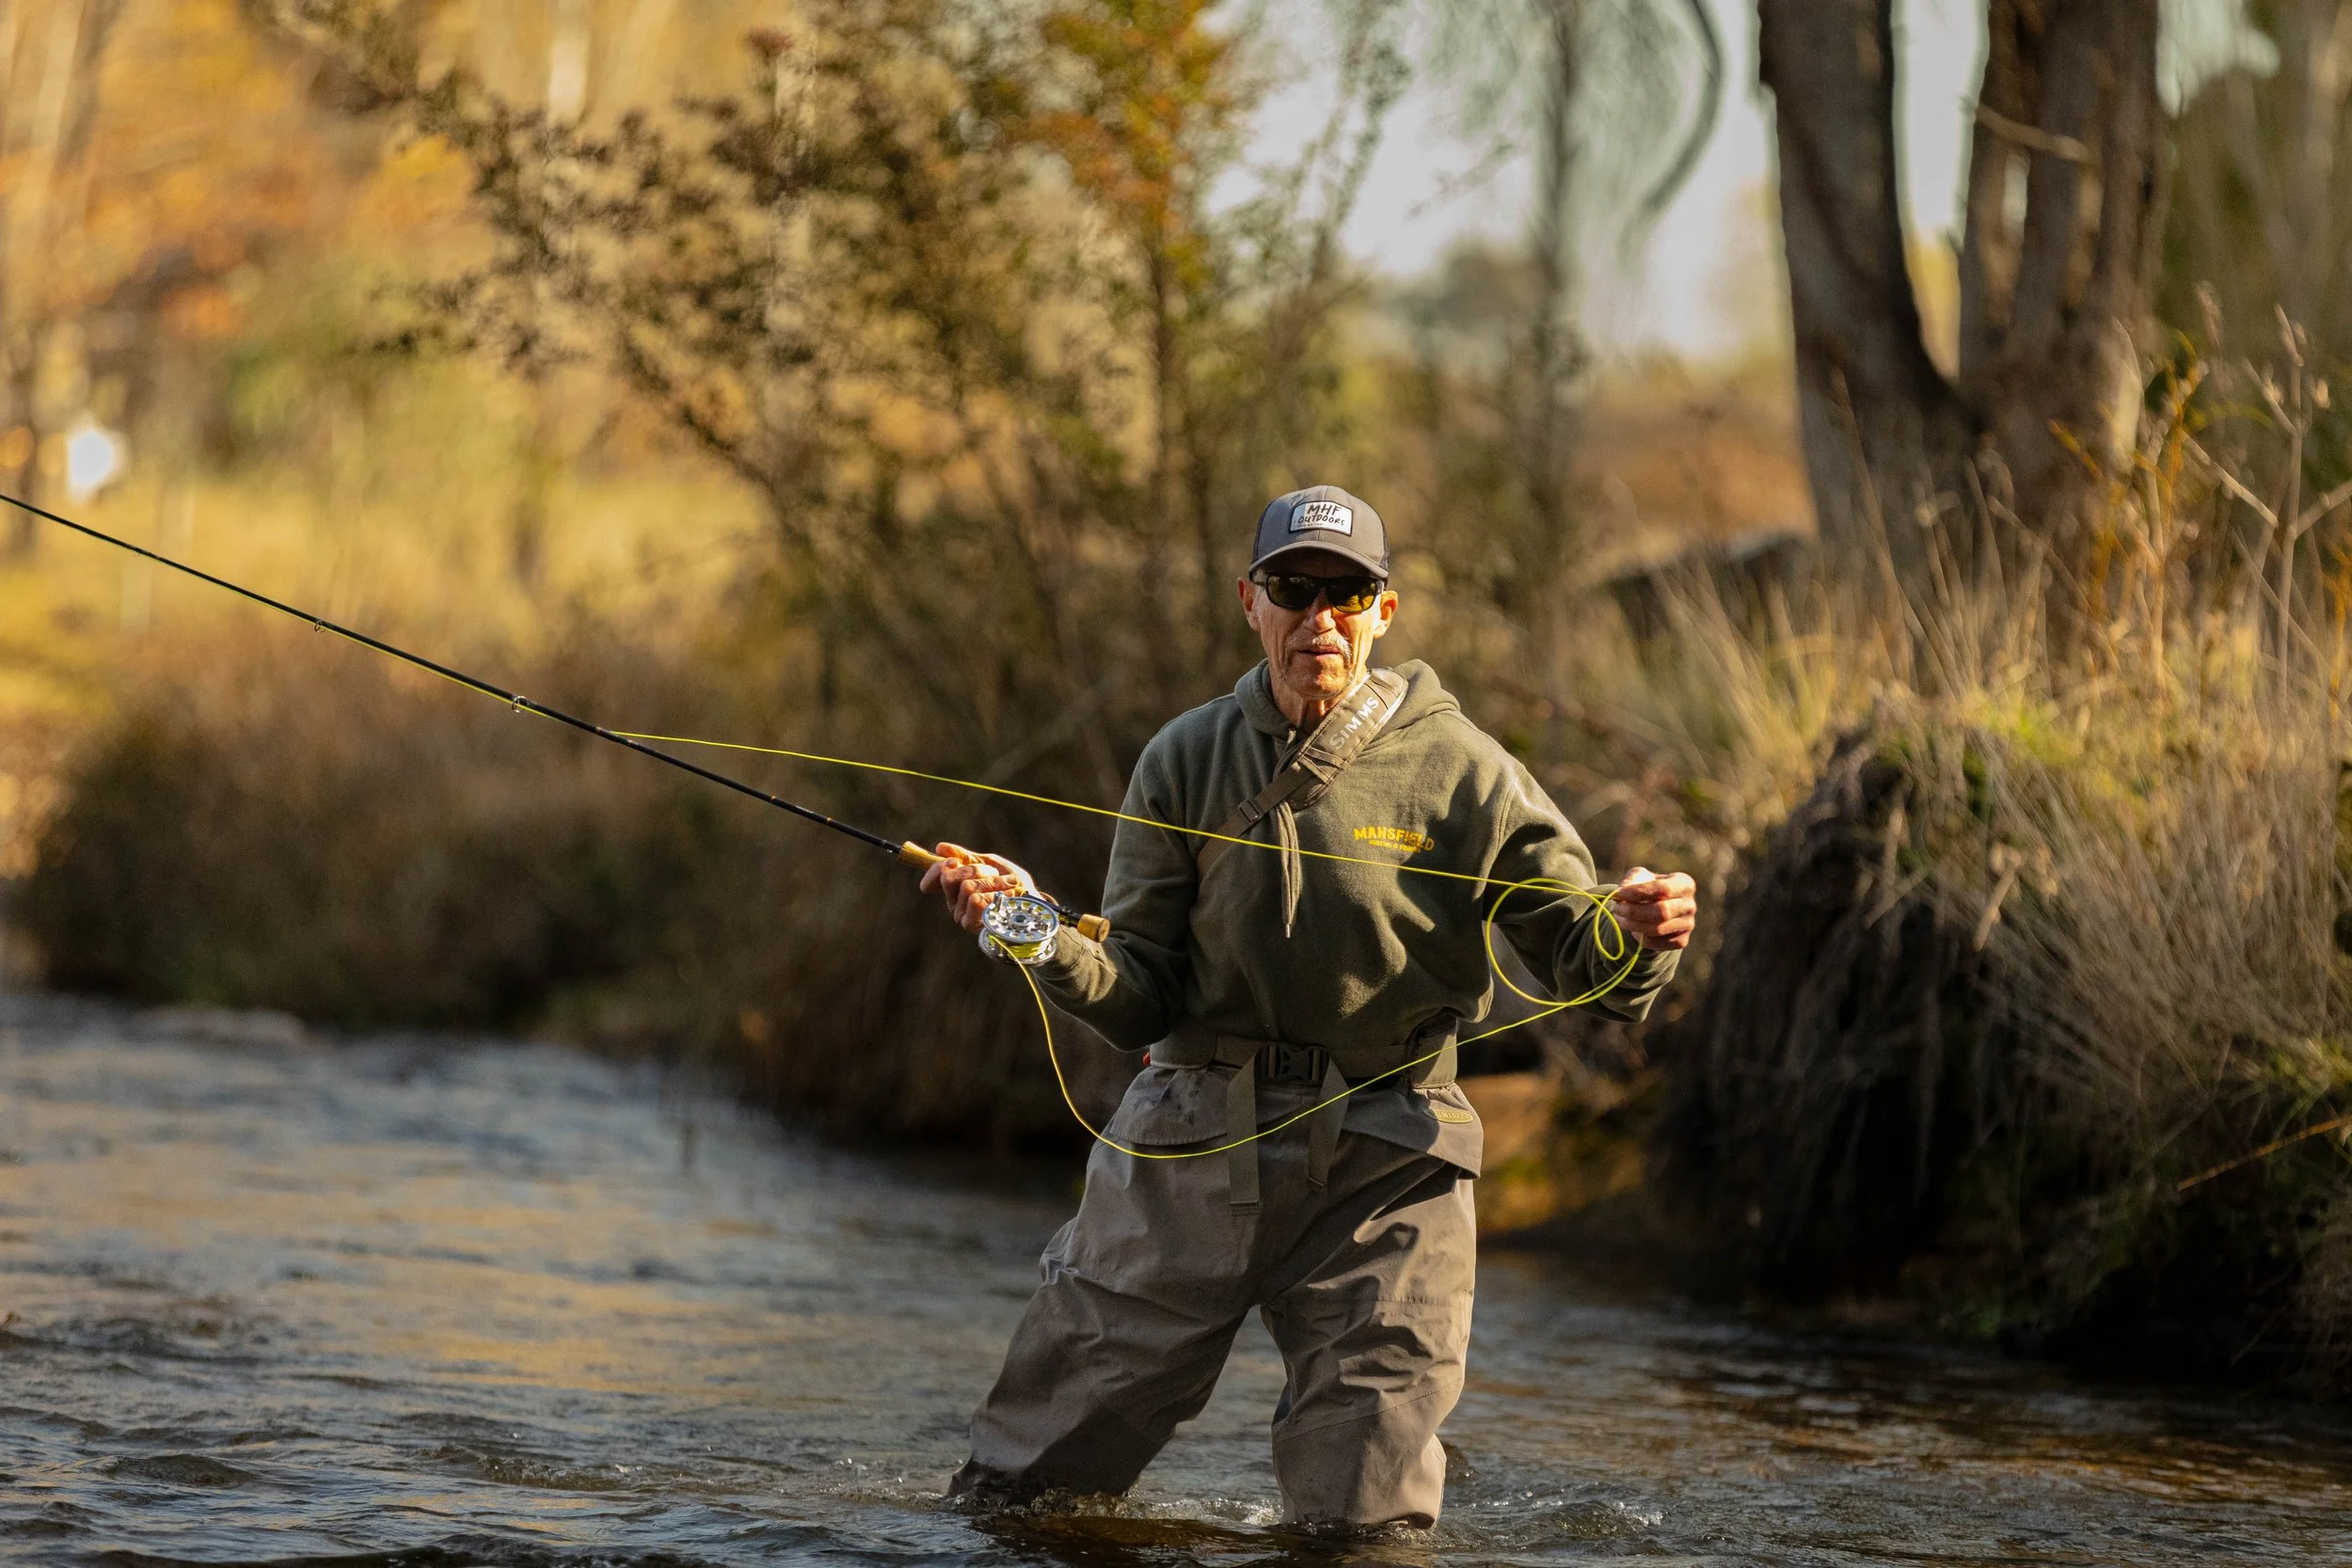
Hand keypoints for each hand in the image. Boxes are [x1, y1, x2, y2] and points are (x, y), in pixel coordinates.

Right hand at [919, 841, 1033, 934]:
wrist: (1033, 902)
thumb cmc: (1012, 883)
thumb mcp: (990, 864)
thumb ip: (966, 857)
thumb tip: (939, 848)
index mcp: (956, 889)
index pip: (934, 877)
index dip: (940, 867)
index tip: (954, 861)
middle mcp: (954, 904)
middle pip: (949, 878)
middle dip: (974, 870)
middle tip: (994, 873)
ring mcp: (962, 916)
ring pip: (966, 887)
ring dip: (992, 882)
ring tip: (1007, 886)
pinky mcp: (973, 925)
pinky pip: (976, 900)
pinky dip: (995, 894)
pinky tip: (1008, 897)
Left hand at [1609, 867, 1697, 952]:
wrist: (1656, 907)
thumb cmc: (1648, 888)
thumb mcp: (1640, 877)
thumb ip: (1631, 881)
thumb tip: (1621, 895)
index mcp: (1684, 884)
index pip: (1663, 889)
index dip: (1639, 892)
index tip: (1620, 893)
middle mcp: (1690, 905)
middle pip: (1661, 911)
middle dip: (1634, 911)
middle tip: (1617, 908)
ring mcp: (1688, 924)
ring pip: (1657, 929)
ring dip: (1633, 924)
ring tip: (1620, 918)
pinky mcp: (1681, 940)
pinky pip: (1657, 943)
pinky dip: (1640, 937)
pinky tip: (1633, 929)